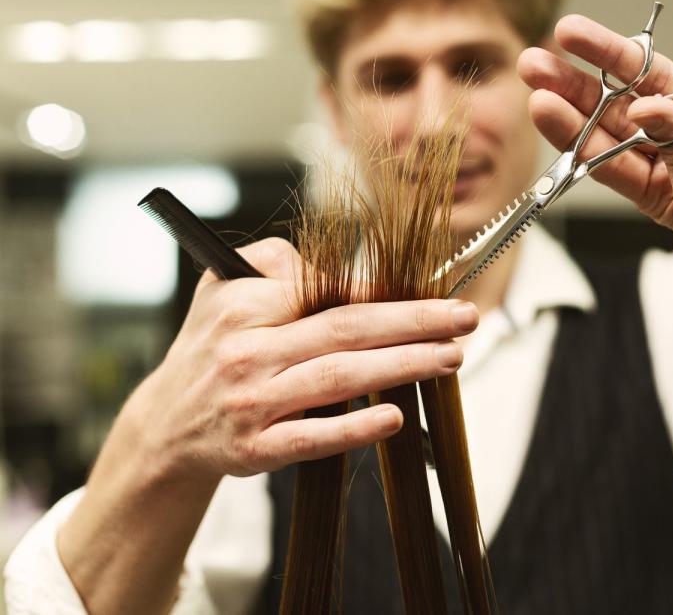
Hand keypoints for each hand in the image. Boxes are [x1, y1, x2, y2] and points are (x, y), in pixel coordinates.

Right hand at [127, 237, 478, 481]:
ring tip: (451, 357)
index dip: (385, 293)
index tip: (436, 292)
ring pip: (337, 378)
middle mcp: (247, 351)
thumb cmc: (213, 346)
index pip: (325, 293)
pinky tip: (395, 417)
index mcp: (242, 305)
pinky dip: (354, 429)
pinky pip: (311, 437)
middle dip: (414, 321)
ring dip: (401, 366)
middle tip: (465, 318)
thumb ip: (277, 263)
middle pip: (344, 329)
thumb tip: (343, 272)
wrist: (166, 425)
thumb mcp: (224, 286)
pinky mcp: (255, 449)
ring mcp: (252, 402)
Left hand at [518, 0, 672, 325]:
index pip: (601, 151)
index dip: (569, 126)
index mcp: (656, 189)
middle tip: (534, 59)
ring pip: (654, 74)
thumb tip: (647, 105)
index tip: (538, 101)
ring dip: (614, 51)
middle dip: (575, 84)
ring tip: (571, 30)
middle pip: (615, 108)